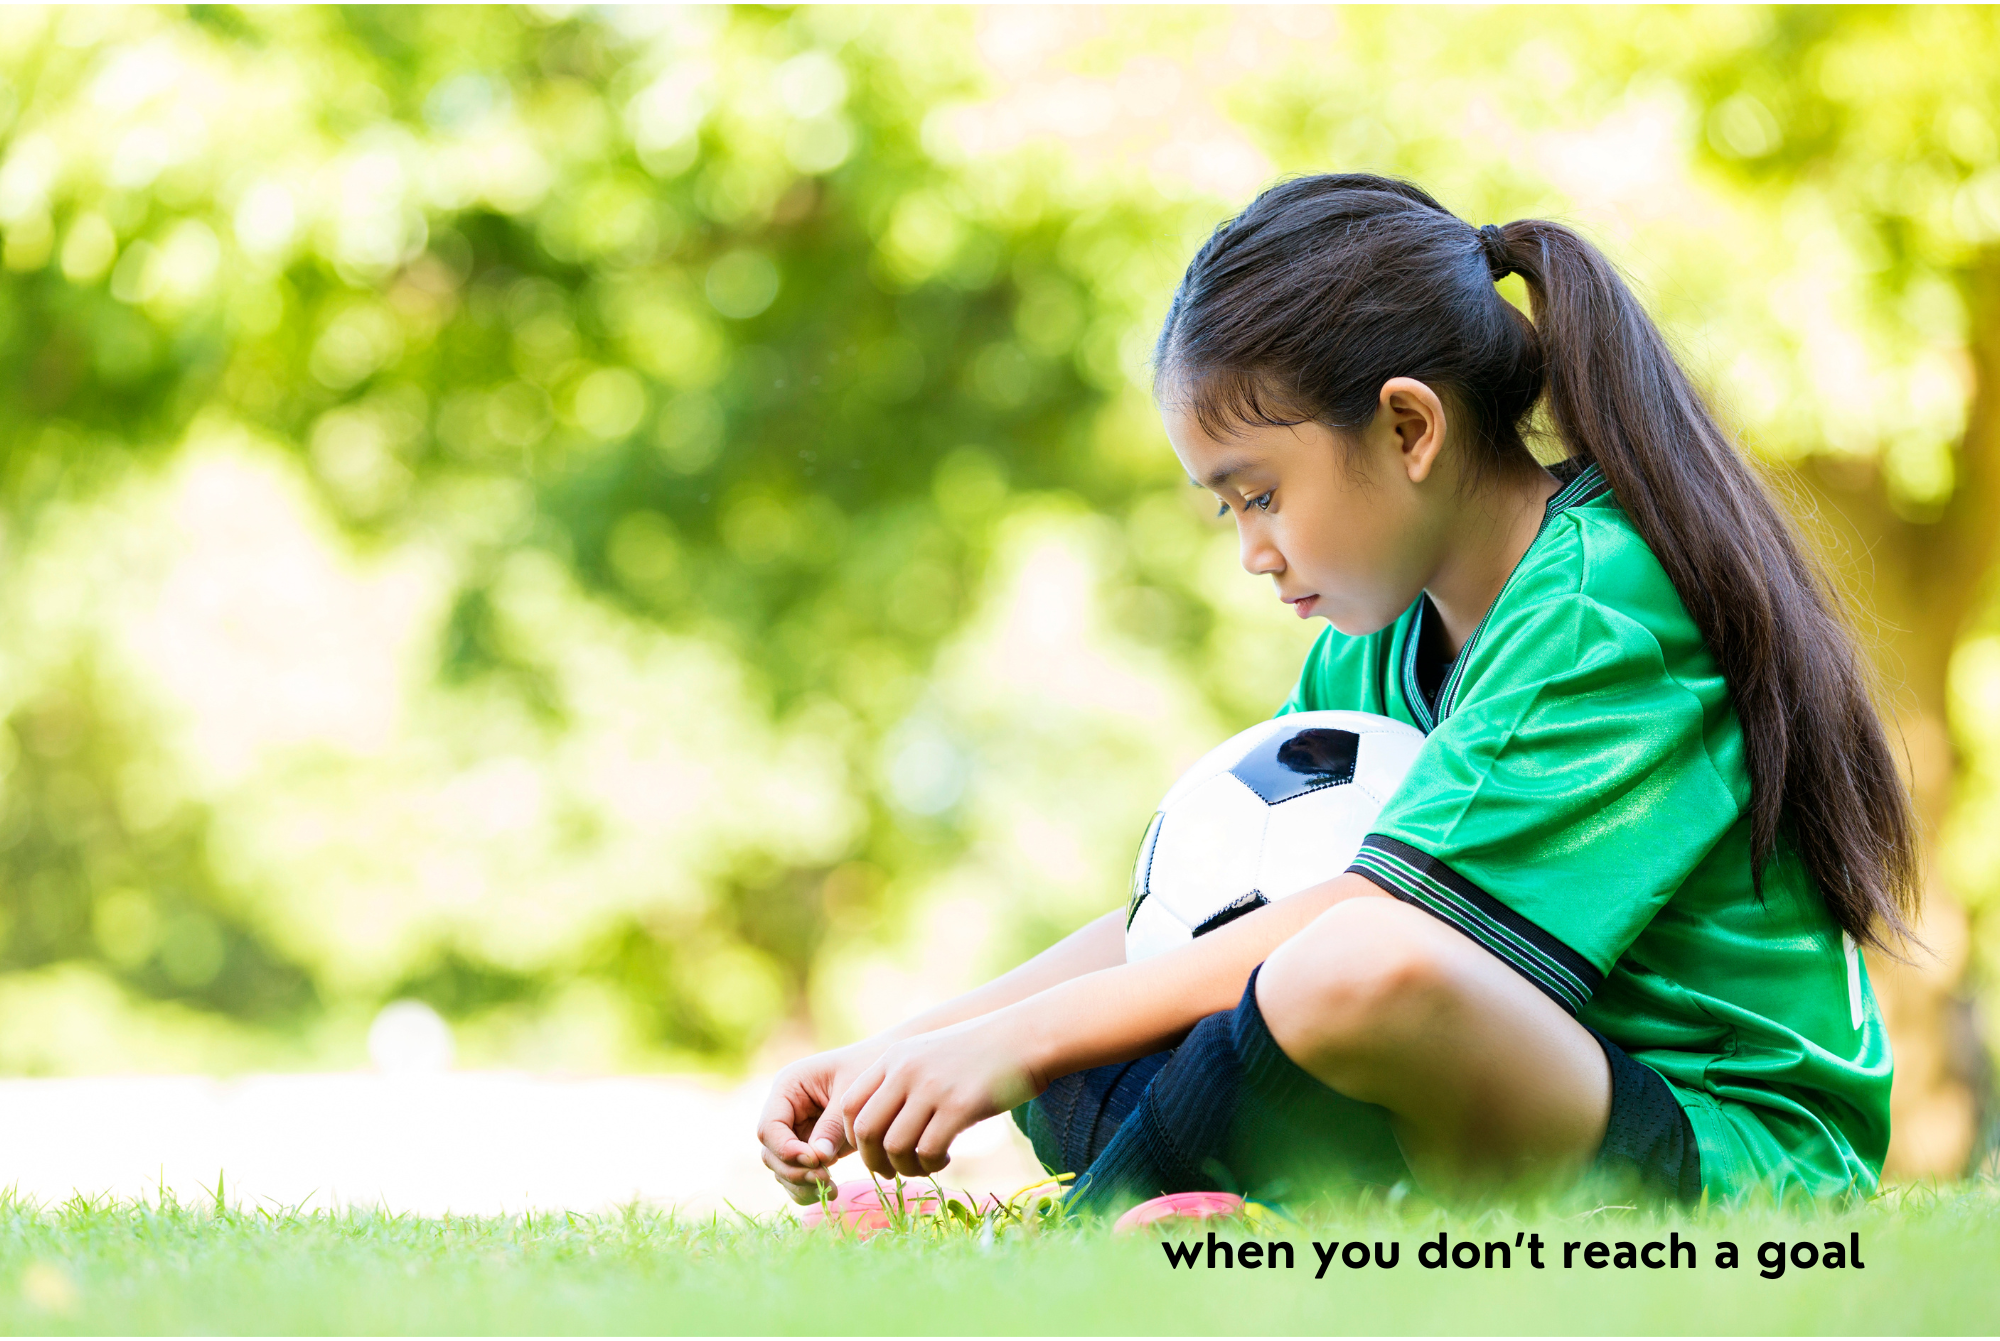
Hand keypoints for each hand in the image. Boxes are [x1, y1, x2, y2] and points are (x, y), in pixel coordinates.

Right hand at [757, 1042, 881, 1203]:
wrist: (889, 1072)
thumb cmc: (868, 1070)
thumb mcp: (852, 1094)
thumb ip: (832, 1125)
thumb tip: (818, 1158)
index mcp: (788, 1086)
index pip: (770, 1127)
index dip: (786, 1149)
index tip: (816, 1160)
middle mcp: (785, 1110)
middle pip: (771, 1151)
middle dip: (794, 1170)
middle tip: (826, 1178)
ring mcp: (794, 1130)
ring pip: (781, 1168)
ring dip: (801, 1184)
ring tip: (832, 1188)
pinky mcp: (808, 1146)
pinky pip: (797, 1173)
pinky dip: (809, 1187)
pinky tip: (832, 1191)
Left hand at [837, 1014, 1041, 1179]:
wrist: (1026, 1036)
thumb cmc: (981, 1052)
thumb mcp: (930, 1055)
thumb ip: (903, 1081)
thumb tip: (883, 1130)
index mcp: (894, 1057)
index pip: (850, 1104)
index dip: (854, 1137)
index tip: (873, 1151)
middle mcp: (906, 1070)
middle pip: (865, 1129)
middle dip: (872, 1161)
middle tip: (890, 1172)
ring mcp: (932, 1087)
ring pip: (895, 1146)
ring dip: (905, 1168)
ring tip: (924, 1167)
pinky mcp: (960, 1105)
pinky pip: (929, 1151)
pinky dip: (931, 1166)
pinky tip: (946, 1160)